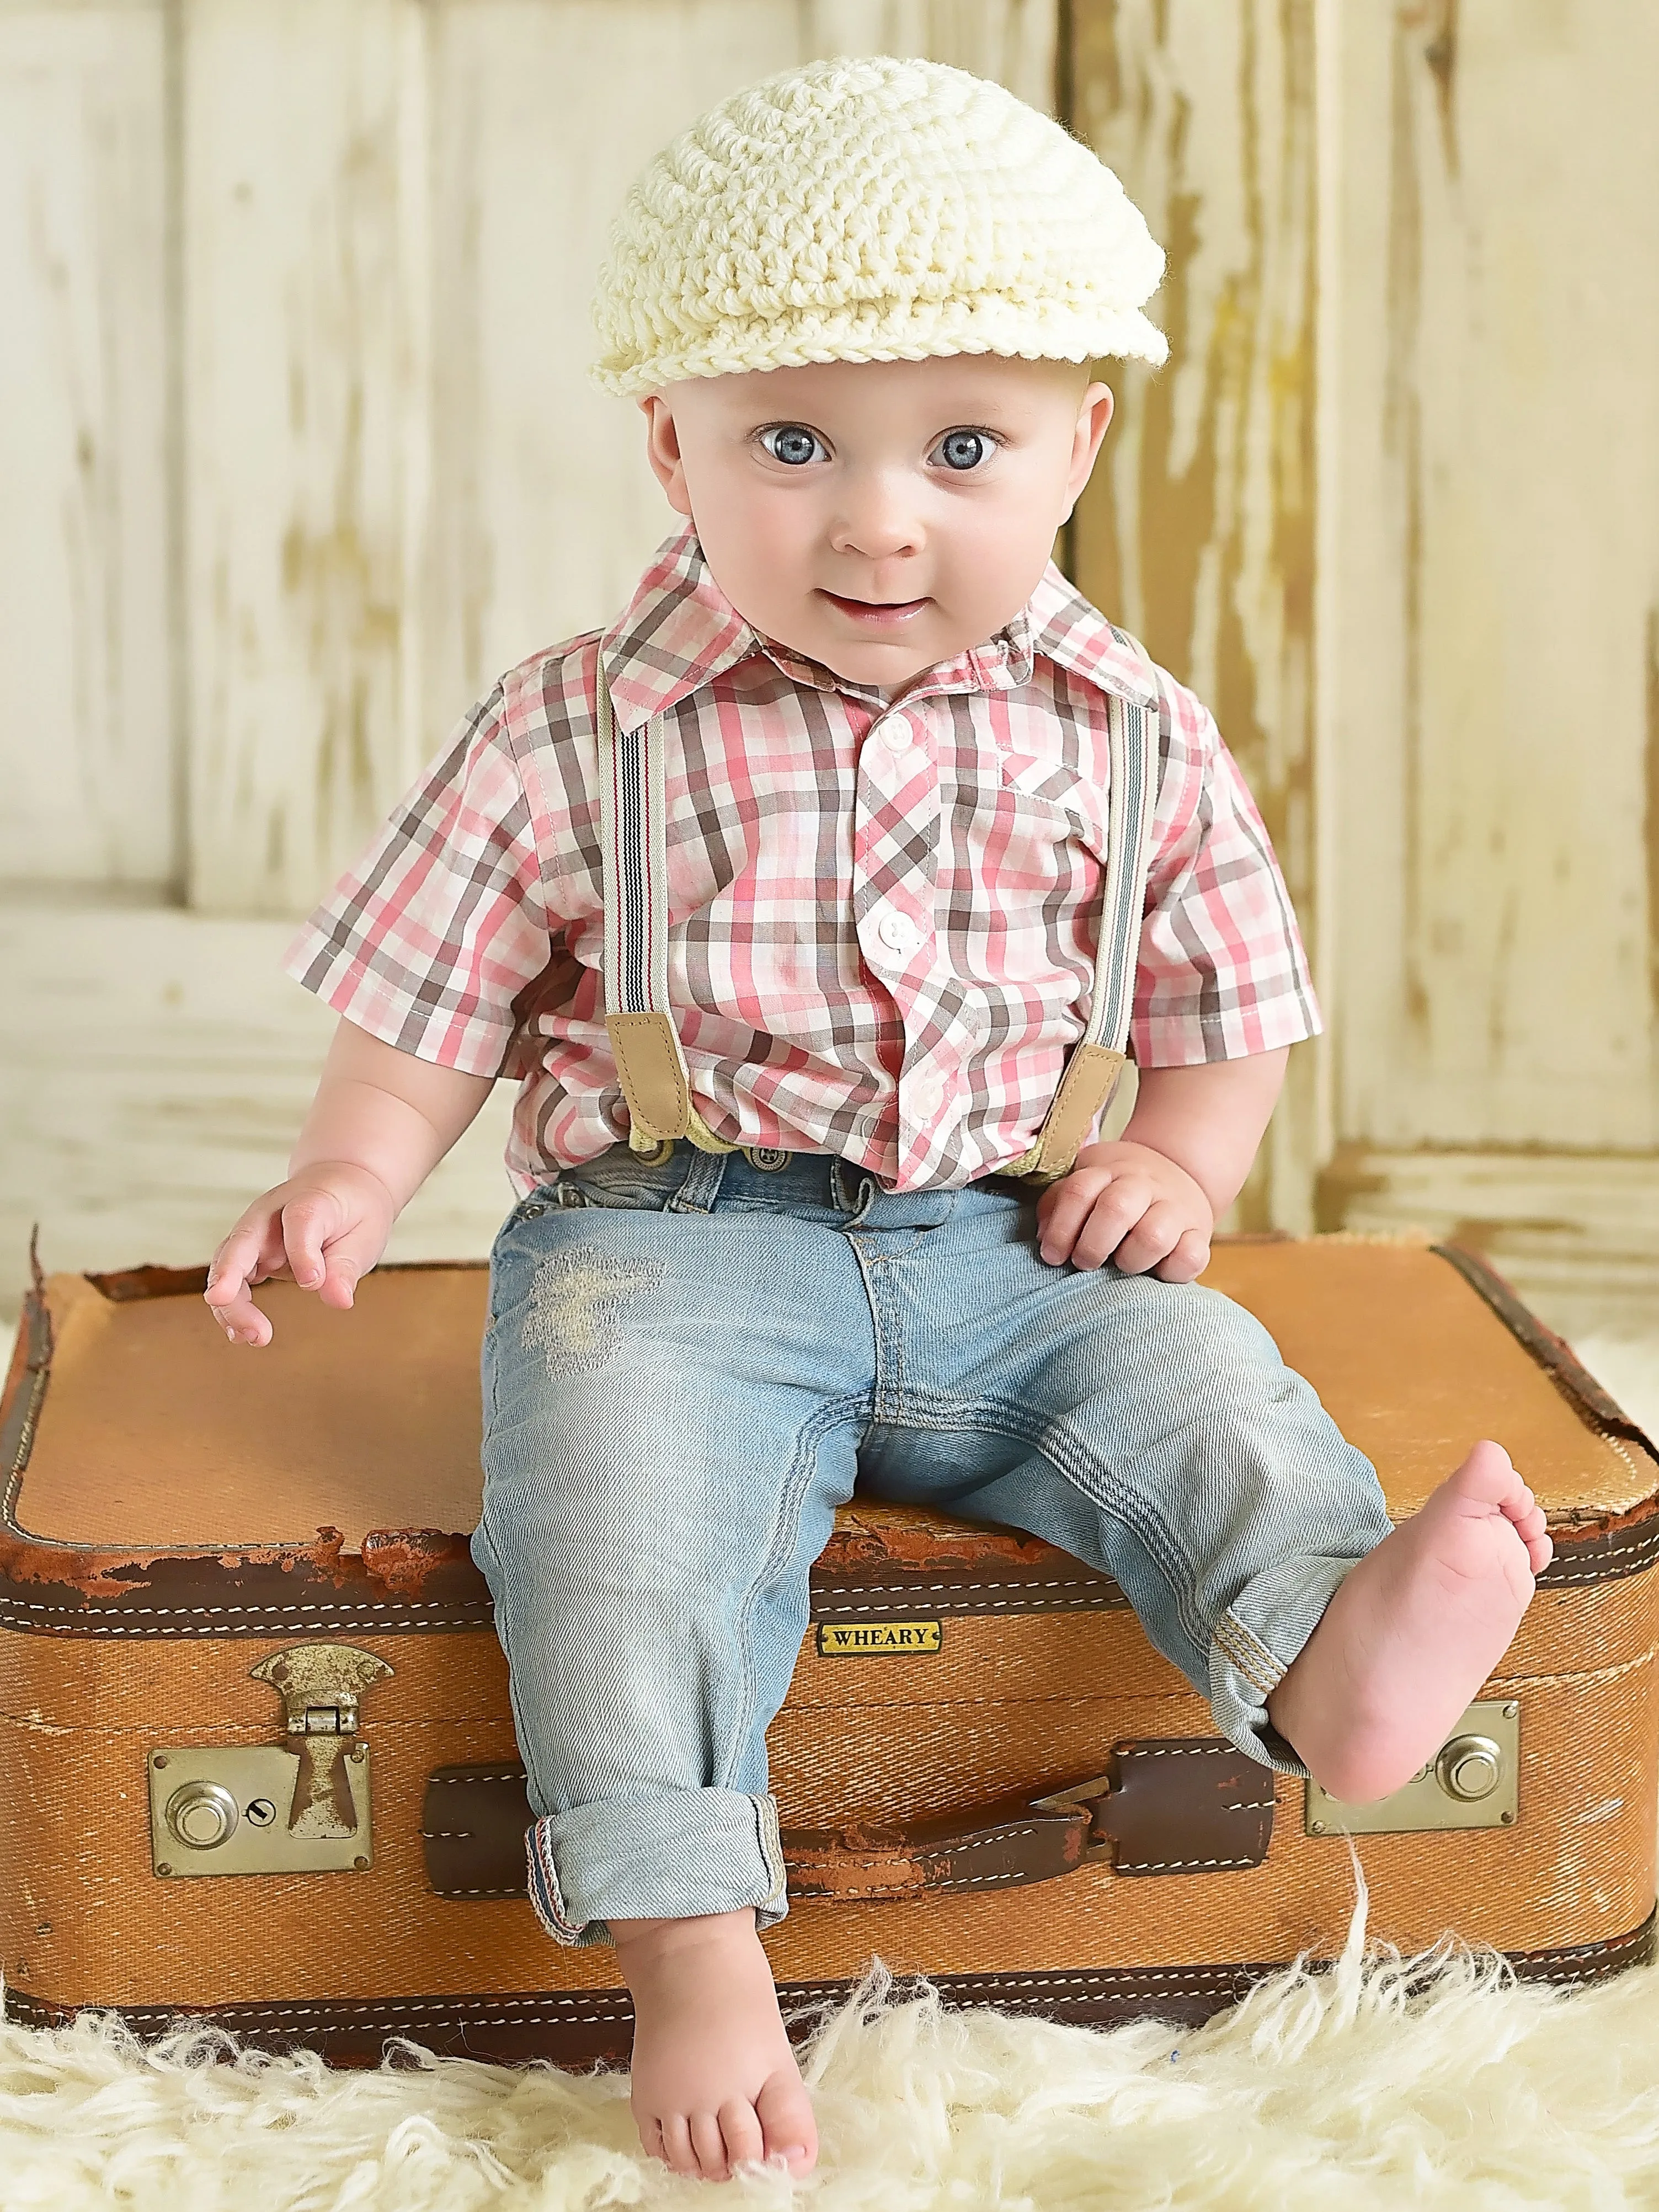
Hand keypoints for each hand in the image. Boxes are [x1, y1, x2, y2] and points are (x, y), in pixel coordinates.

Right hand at [203, 1161, 397, 1345]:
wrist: (338, 1186)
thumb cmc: (353, 1211)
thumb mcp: (365, 1235)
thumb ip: (346, 1267)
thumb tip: (339, 1300)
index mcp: (309, 1200)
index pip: (300, 1220)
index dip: (303, 1251)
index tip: (313, 1282)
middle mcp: (271, 1214)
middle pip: (242, 1242)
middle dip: (230, 1277)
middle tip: (233, 1309)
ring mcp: (255, 1233)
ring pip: (226, 1264)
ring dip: (231, 1303)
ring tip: (252, 1337)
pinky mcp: (249, 1253)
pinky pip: (231, 1279)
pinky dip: (232, 1307)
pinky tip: (240, 1335)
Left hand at [1034, 1139, 1212, 1281]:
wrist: (1180, 1169)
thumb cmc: (1119, 1187)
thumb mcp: (1088, 1181)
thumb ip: (1060, 1203)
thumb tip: (1045, 1238)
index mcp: (1109, 1169)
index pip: (1079, 1191)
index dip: (1060, 1228)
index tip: (1051, 1255)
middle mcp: (1144, 1184)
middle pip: (1116, 1208)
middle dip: (1092, 1245)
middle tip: (1084, 1262)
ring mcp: (1176, 1207)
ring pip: (1154, 1236)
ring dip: (1130, 1259)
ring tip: (1122, 1264)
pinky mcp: (1200, 1233)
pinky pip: (1191, 1258)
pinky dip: (1171, 1270)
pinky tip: (1157, 1270)